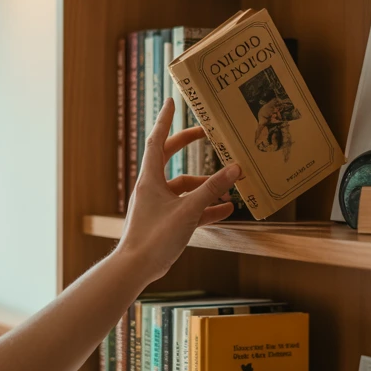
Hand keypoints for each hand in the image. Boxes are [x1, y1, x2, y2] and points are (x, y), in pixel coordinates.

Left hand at [116, 99, 240, 284]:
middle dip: (188, 145)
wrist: (136, 268)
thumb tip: (234, 169)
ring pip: (184, 187)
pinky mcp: (165, 222)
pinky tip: (226, 210)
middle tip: (205, 133)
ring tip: (229, 187)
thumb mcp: (188, 211)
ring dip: (205, 186)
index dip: (165, 120)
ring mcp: (158, 205)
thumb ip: (211, 189)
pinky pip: (188, 209)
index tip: (171, 102)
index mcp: (150, 179)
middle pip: (169, 157)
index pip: (157, 141)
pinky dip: (205, 208)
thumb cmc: (154, 237)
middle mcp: (152, 188)